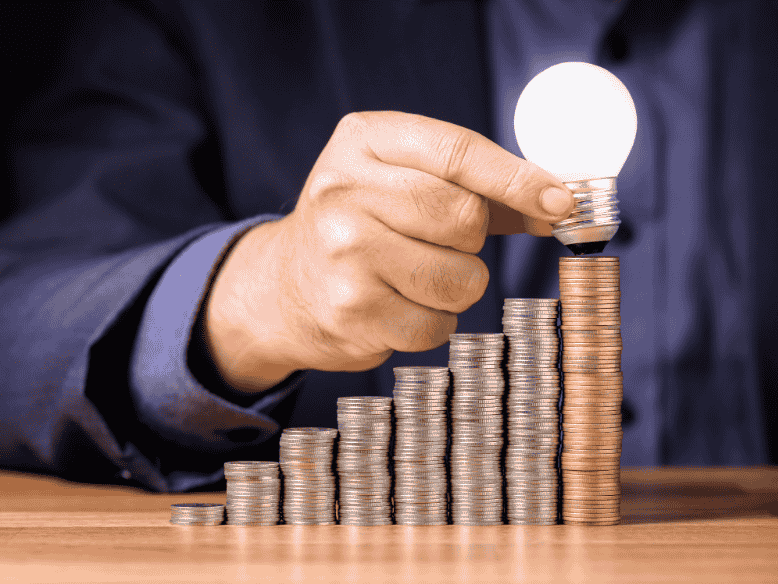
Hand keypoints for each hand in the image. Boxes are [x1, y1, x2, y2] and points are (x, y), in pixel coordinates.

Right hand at [202, 111, 573, 391]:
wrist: (284, 285)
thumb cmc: (359, 225)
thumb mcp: (400, 180)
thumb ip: (477, 187)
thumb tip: (559, 207)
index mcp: (362, 141)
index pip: (457, 151)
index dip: (518, 179)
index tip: (563, 203)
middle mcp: (344, 191)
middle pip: (464, 217)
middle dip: (471, 241)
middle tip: (440, 243)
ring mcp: (343, 253)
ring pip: (460, 278)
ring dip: (458, 287)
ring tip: (415, 278)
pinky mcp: (351, 311)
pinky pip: (438, 325)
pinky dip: (434, 322)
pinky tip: (398, 306)